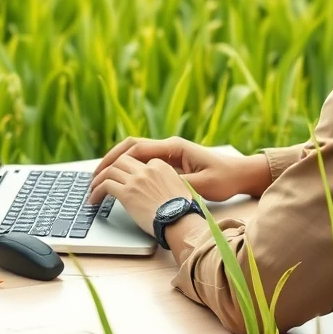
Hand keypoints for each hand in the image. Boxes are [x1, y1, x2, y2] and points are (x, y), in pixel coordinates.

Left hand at [86, 154, 192, 235]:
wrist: (180, 221)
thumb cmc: (181, 212)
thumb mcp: (177, 188)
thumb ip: (164, 183)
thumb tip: (154, 190)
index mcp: (160, 166)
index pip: (137, 161)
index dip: (126, 168)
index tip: (120, 176)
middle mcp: (147, 169)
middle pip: (121, 161)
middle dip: (108, 167)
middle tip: (100, 177)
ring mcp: (136, 180)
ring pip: (110, 171)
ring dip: (98, 180)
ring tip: (93, 189)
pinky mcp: (127, 193)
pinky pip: (105, 186)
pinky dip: (96, 192)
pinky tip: (94, 201)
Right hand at [90, 137, 269, 201]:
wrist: (240, 174)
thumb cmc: (224, 178)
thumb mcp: (201, 184)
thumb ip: (176, 183)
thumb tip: (153, 186)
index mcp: (173, 148)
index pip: (136, 149)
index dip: (115, 161)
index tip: (101, 176)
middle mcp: (168, 147)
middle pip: (130, 147)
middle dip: (109, 160)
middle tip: (92, 178)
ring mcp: (168, 154)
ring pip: (134, 153)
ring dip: (116, 164)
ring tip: (100, 180)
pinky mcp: (170, 163)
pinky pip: (142, 162)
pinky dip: (127, 169)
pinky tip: (118, 181)